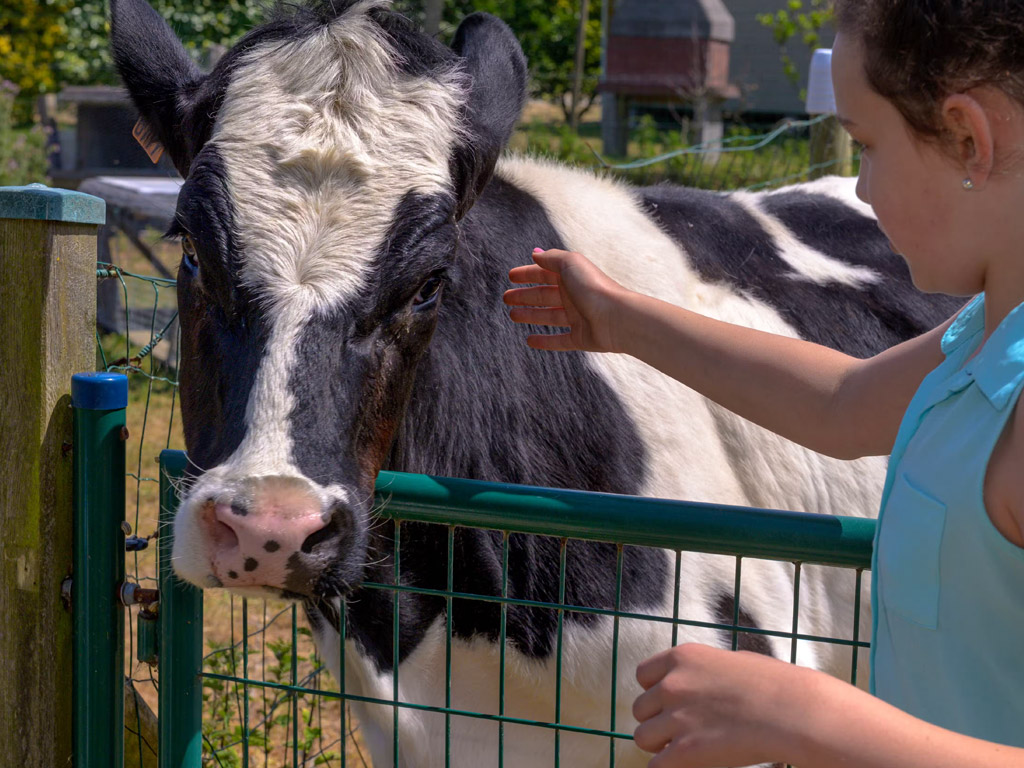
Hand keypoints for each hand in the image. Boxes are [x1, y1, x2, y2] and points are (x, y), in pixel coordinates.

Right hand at [503, 248, 628, 352]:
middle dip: (525, 295)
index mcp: (572, 277)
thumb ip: (551, 258)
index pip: (545, 274)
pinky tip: (530, 341)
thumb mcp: (570, 263)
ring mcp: (577, 318)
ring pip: (548, 316)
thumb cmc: (594, 287)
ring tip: (512, 315)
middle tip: (506, 298)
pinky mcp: (580, 338)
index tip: (511, 276)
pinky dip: (544, 341)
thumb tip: (536, 253)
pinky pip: (558, 340)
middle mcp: (574, 296)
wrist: (616, 317)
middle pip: (544, 295)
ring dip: (530, 315)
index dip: (528, 274)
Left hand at [633, 643, 811, 767]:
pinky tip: (686, 765)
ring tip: (687, 748)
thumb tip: (698, 682)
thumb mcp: (731, 660)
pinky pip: (656, 766)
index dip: (656, 692)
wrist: (794, 711)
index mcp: (682, 657)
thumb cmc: (775, 686)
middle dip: (659, 721)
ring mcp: (676, 717)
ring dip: (660, 746)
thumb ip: (704, 671)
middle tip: (684, 730)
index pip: (643, 675)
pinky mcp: (685, 751)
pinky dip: (667, 767)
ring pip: (643, 737)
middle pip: (641, 709)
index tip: (673, 703)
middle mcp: (672, 684)